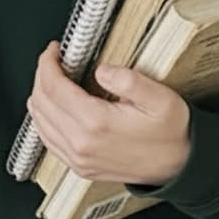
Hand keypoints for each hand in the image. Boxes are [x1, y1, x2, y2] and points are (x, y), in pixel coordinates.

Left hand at [26, 42, 190, 185]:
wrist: (179, 166)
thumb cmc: (170, 133)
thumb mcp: (160, 98)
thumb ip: (129, 80)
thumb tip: (100, 70)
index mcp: (97, 123)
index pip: (53, 87)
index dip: (48, 63)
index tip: (53, 50)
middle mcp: (82, 144)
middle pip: (41, 103)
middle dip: (42, 75)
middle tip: (53, 60)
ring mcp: (78, 159)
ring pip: (39, 122)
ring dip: (40, 96)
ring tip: (53, 78)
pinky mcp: (79, 167)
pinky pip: (48, 140)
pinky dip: (44, 118)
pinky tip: (53, 106)